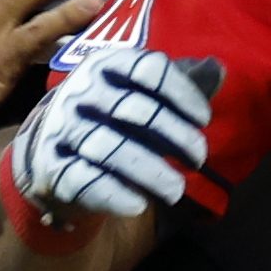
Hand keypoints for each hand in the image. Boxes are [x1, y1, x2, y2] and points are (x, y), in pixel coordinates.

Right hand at [9, 39, 215, 221]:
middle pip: (136, 110)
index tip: (203, 120)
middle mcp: (80, 91)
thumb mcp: (139, 93)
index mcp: (105, 65)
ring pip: (110, 148)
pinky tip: (138, 205)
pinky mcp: (49, 166)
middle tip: (199, 159)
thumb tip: (221, 69)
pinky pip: (82, 179)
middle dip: (176, 136)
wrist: (50, 150)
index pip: (149, 69)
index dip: (182, 94)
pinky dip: (113, 194)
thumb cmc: (110, 117)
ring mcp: (60, 128)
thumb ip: (179, 84)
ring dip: (150, 171)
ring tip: (176, 191)